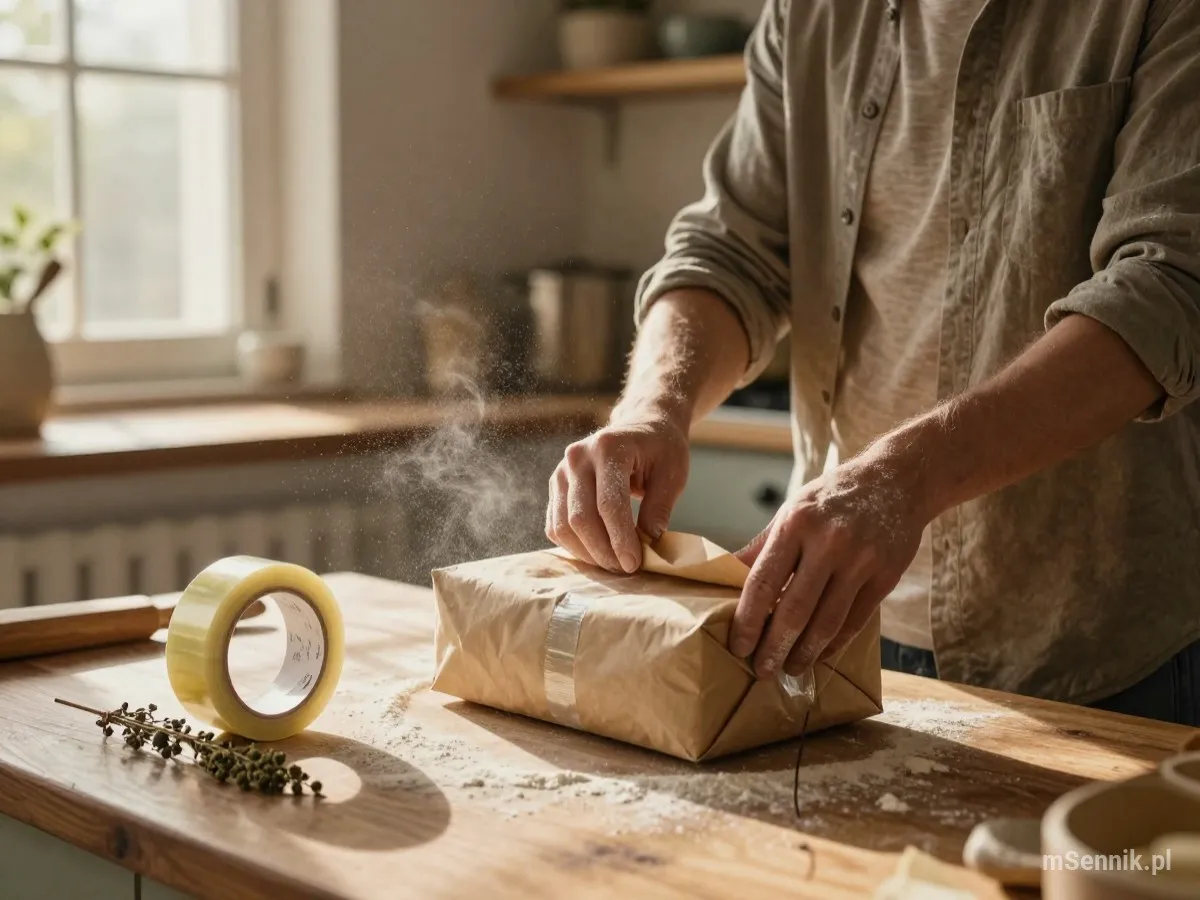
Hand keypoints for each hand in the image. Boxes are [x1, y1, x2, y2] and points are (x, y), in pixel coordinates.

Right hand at [546, 415, 689, 572]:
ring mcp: (562, 470)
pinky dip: (574, 545)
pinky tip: (597, 553)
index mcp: (609, 448)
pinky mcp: (556, 485)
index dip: (620, 539)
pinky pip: (555, 525)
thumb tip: (649, 542)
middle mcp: (578, 457)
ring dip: (587, 553)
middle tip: (625, 569)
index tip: (634, 564)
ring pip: (563, 525)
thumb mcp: (673, 474)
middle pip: (581, 518)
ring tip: (613, 564)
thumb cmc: (661, 449)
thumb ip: (660, 507)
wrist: (642, 425)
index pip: (609, 504)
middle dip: (603, 551)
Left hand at [730, 448, 929, 678]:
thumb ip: (762, 547)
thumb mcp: (792, 510)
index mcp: (795, 524)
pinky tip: (821, 654)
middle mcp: (828, 542)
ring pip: (827, 622)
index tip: (738, 646)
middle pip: (794, 609)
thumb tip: (724, 577)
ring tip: (790, 669)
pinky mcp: (885, 576)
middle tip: (762, 670)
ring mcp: (860, 560)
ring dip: (805, 653)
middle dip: (774, 646)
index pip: (763, 582)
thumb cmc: (832, 497)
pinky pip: (855, 621)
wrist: (896, 479)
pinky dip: (835, 643)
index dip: (748, 620)